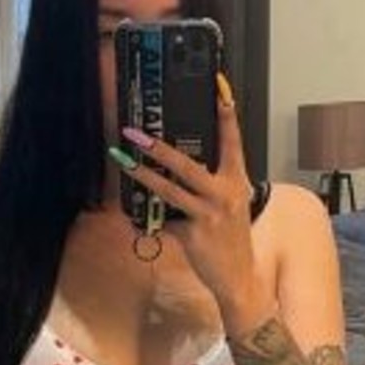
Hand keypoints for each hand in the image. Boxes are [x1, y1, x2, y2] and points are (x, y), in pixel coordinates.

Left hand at [111, 73, 265, 316]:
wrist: (240, 277)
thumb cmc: (231, 238)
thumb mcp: (231, 204)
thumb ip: (213, 183)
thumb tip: (182, 164)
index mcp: (236, 181)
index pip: (233, 140)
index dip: (225, 112)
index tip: (219, 86)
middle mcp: (224, 194)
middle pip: (187, 164)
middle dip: (159, 147)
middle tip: (137, 133)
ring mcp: (208, 215)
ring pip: (170, 190)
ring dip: (143, 175)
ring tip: (124, 161)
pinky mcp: (194, 236)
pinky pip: (164, 222)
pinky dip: (147, 220)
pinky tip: (132, 216)